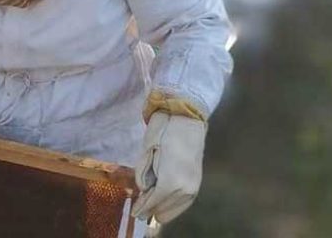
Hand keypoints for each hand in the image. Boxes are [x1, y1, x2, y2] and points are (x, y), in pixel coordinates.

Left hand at [131, 111, 206, 226]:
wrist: (187, 118)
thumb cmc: (163, 132)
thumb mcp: (146, 153)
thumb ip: (143, 176)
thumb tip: (144, 191)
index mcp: (170, 182)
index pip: (152, 203)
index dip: (141, 208)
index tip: (134, 213)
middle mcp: (184, 189)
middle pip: (162, 210)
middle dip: (150, 208)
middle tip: (141, 202)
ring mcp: (194, 187)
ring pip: (173, 210)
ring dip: (161, 207)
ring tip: (151, 199)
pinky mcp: (198, 183)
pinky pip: (183, 203)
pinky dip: (172, 204)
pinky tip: (164, 200)